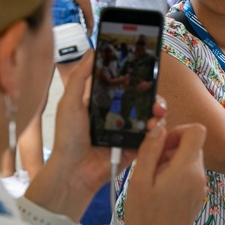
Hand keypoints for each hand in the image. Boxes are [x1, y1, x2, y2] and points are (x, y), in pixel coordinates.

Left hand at [26, 52, 164, 218]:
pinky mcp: (135, 148)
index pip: (124, 87)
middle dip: (152, 96)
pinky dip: (156, 131)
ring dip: (157, 112)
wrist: (74, 172)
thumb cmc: (68, 138)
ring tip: (157, 113)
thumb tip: (92, 52)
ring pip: (150, 117)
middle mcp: (117, 116)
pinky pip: (151, 137)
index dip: (136, 80)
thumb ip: (81, 77)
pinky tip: (154, 127)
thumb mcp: (70, 102)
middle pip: (141, 101)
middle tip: (155, 98)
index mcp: (103, 104)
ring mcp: (127, 132)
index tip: (145, 74)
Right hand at [122, 122, 207, 224]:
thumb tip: (158, 128)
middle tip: (152, 164)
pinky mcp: (198, 198)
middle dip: (172, 148)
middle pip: (193, 146)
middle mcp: (199, 176)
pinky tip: (161, 191)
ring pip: (191, 161)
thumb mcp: (139, 180)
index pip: (196, 131)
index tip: (162, 144)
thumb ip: (150, 150)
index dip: (178, 131)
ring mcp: (201, 188)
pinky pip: (190, 176)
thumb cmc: (144, 217)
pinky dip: (177, 176)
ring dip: (173, 162)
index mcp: (186, 169)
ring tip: (154, 180)